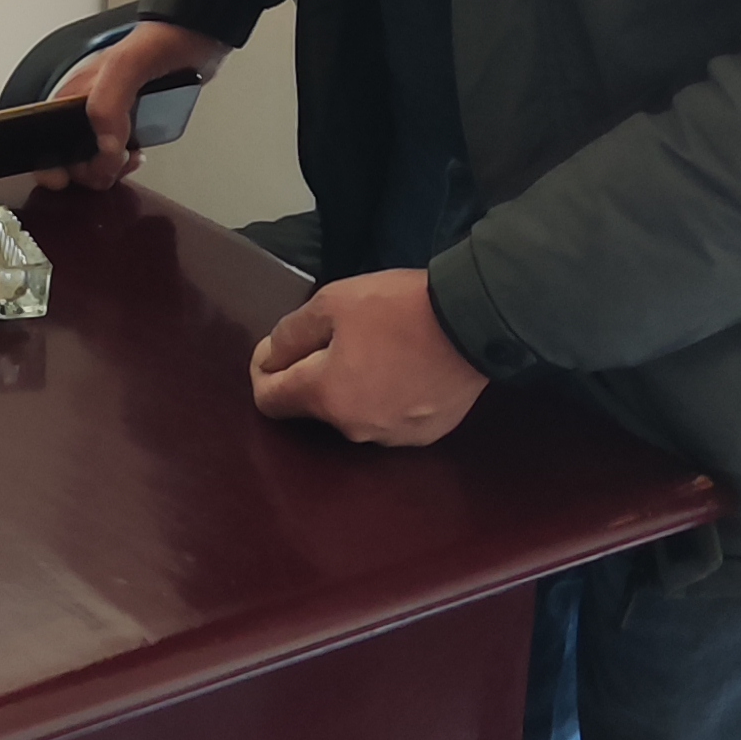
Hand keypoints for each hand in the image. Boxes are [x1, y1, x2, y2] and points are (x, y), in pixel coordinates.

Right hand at [37, 19, 231, 189]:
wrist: (195, 37)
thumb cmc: (158, 41)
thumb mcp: (126, 66)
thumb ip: (107, 105)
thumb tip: (104, 148)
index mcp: (72, 95)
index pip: (43, 139)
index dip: (49, 164)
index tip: (68, 176)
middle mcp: (84, 109)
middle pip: (67, 159)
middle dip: (89, 171)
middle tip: (110, 165)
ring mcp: (107, 120)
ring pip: (92, 162)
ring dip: (108, 170)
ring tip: (127, 160)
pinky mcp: (128, 126)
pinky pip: (116, 157)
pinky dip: (124, 164)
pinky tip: (137, 156)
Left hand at [248, 268, 487, 444]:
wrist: (476, 322)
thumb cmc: (399, 308)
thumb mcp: (331, 303)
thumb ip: (290, 335)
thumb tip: (272, 358)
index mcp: (326, 397)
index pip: (269, 402)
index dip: (264, 372)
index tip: (277, 348)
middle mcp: (355, 429)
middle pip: (314, 405)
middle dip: (312, 374)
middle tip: (333, 335)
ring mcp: (394, 436)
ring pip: (353, 413)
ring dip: (351, 387)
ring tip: (374, 349)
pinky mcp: (426, 434)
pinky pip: (389, 418)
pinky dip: (386, 397)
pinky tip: (403, 368)